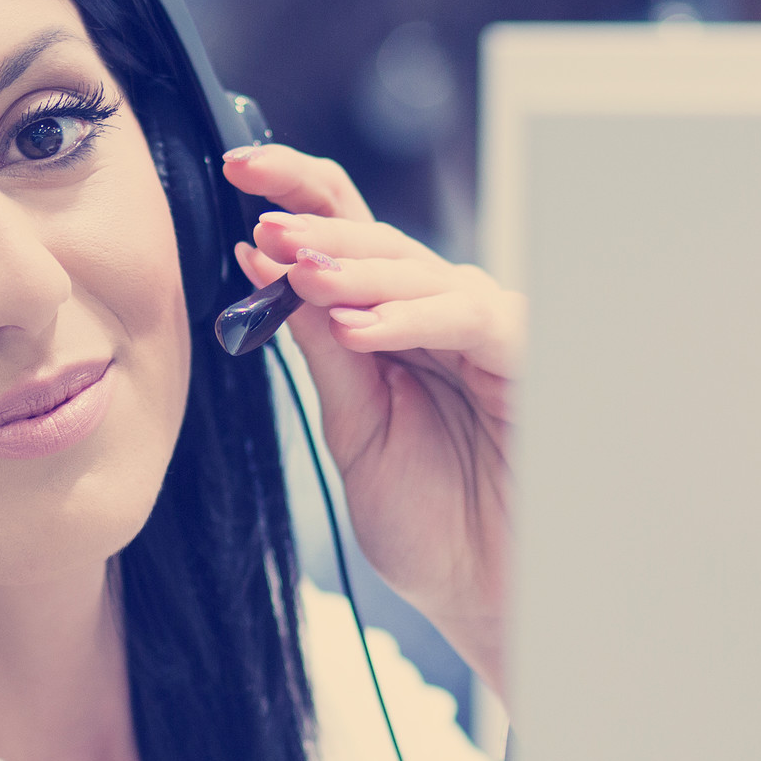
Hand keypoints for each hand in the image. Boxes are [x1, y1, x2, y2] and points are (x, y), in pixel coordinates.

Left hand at [222, 144, 522, 700]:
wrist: (483, 593)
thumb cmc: (428, 518)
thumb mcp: (355, 425)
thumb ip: (322, 349)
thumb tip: (268, 266)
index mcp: (394, 324)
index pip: (344, 238)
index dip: (295, 195)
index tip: (235, 168)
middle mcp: (442, 315)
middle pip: (379, 239)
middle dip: (316, 221)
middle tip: (261, 212)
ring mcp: (486, 332)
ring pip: (418, 271)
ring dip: (353, 267)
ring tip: (297, 265)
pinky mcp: (525, 360)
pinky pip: (467, 318)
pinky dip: (409, 317)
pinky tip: (356, 324)